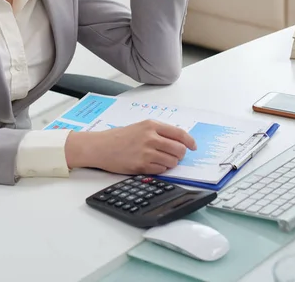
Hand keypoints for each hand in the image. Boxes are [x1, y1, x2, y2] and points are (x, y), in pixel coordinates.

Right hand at [65, 120, 196, 174]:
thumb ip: (159, 131)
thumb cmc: (120, 137)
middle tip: (175, 156)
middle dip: (180, 155)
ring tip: (160, 160)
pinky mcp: (141, 165)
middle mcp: (151, 137)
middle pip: (179, 149)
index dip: (190, 141)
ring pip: (172, 161)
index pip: (179, 133)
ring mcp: (146, 152)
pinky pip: (161, 170)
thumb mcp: (141, 127)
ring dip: (170, 163)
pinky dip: (161, 169)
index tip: (193, 146)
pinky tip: (152, 165)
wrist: (101, 147)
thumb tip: (179, 140)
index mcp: (152, 125)